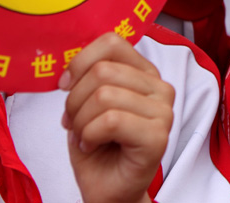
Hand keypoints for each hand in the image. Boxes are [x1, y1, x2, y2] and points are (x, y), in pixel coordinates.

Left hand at [62, 33, 173, 202]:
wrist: (108, 191)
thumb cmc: (98, 147)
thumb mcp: (87, 103)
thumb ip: (89, 77)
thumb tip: (69, 66)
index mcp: (145, 73)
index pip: (112, 42)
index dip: (80, 62)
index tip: (65, 86)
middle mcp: (160, 87)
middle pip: (102, 71)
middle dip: (75, 101)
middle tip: (75, 124)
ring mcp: (164, 111)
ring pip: (104, 96)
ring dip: (80, 122)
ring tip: (84, 137)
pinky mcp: (158, 136)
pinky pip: (110, 121)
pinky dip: (89, 136)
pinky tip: (92, 146)